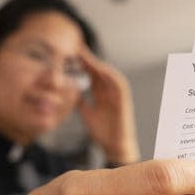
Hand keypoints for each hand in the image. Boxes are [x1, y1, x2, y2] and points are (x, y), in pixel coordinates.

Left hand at [77, 49, 139, 163]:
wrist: (114, 146)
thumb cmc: (102, 132)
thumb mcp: (86, 113)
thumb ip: (80, 101)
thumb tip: (70, 92)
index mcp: (101, 93)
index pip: (91, 75)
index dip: (82, 65)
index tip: (70, 55)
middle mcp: (109, 91)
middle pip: (98, 71)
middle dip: (88, 60)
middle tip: (76, 48)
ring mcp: (117, 94)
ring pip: (107, 74)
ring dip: (97, 64)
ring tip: (86, 55)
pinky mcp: (124, 99)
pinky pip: (119, 84)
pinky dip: (110, 75)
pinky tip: (100, 69)